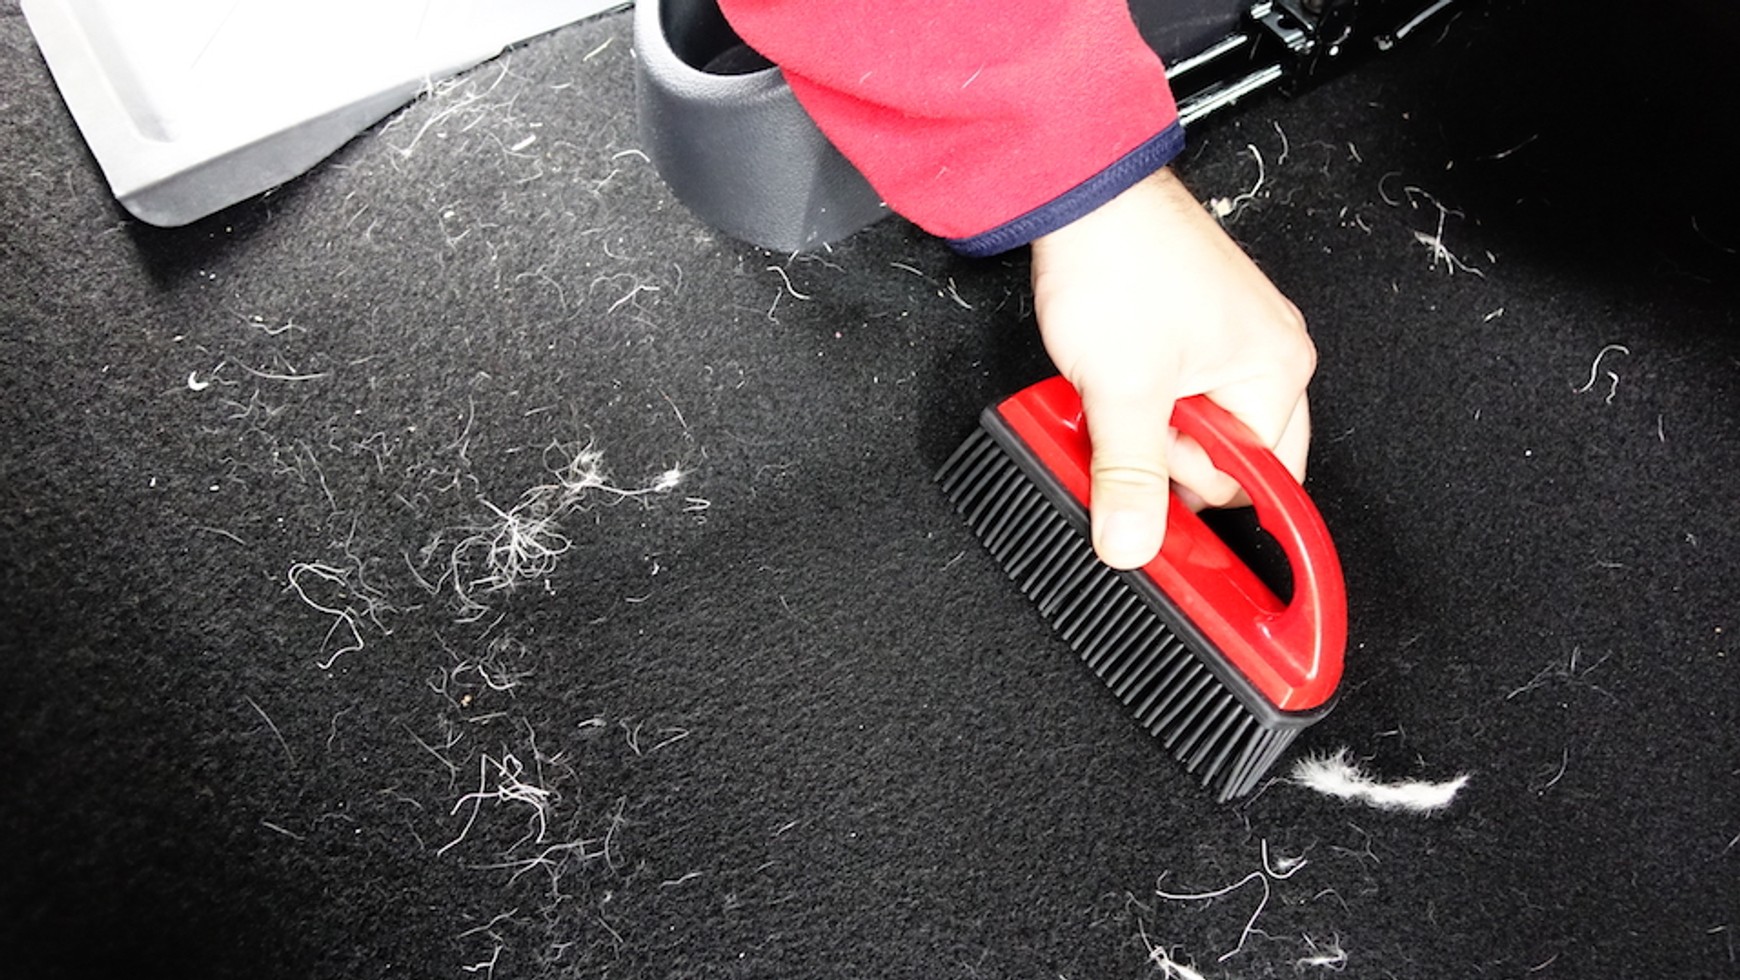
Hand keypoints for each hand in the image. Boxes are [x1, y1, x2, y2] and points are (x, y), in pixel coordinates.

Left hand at [1029, 167, 1315, 569]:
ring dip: (1146, 422)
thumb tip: (1134, 542)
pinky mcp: (1191, 323)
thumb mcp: (1121, 389)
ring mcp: (1229, 335)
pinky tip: (1108, 374)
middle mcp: (1267, 351)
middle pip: (1228, 454)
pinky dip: (1137, 394)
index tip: (1151, 488)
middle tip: (1130, 422)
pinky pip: (1173, 389)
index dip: (1195, 489)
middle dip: (1169, 454)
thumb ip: (1129, 477)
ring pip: (1193, 422)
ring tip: (1114, 387)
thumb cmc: (1120, 259)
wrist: (1083, 191)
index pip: (1259, 480)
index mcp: (1277, 371)